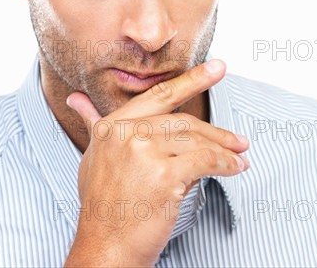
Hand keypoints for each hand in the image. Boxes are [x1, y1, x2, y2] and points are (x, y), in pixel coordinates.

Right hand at [63, 59, 249, 267]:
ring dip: (224, 148)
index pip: (158, 96)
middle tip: (239, 138)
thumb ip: (92, 122)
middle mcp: (127, 134)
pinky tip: (236, 168)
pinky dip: (226, 164)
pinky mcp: (164, 177)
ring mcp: (145, 154)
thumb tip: (76, 99)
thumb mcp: (93, 156)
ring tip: (240, 155)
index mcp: (112, 126)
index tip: (216, 68)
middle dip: (216, 130)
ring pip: (196, 140)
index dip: (191, 80)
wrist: (105, 247)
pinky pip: (205, 162)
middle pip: (183, 120)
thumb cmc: (101, 203)